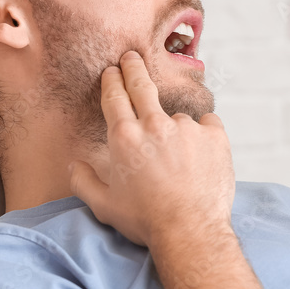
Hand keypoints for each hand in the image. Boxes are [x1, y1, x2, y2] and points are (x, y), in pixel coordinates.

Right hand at [68, 51, 234, 247]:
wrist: (191, 231)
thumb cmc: (146, 221)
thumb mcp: (104, 205)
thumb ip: (84, 181)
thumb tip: (75, 165)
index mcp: (124, 138)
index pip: (115, 97)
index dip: (112, 81)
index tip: (112, 71)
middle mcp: (154, 125)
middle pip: (141, 86)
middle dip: (134, 68)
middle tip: (132, 57)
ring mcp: (186, 127)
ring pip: (178, 118)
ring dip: (176, 131)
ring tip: (179, 163)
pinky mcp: (214, 135)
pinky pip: (208, 126)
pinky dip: (204, 136)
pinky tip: (201, 157)